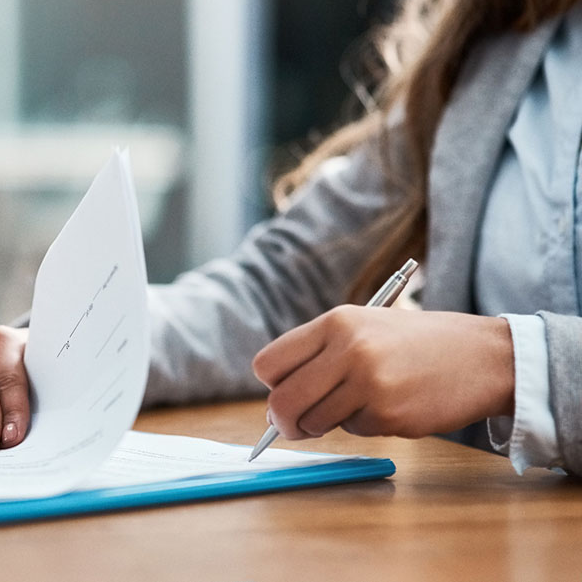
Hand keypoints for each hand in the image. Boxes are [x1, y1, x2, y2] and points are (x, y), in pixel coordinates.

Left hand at [252, 307, 515, 440]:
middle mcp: (347, 349)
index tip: (283, 394)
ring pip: (315, 422)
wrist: (484, 356)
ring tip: (360, 405)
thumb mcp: (364, 326)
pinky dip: (366, 426)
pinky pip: (354, 431)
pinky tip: (393, 405)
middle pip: (282, 401)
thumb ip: (321, 354)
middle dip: (284, 421)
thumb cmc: (418, 343)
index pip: (269, 363)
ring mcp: (368, 382)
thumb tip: (277, 400)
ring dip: (328, 424)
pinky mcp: (389, 413)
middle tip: (295, 427)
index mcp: (335, 322)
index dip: (273, 385)